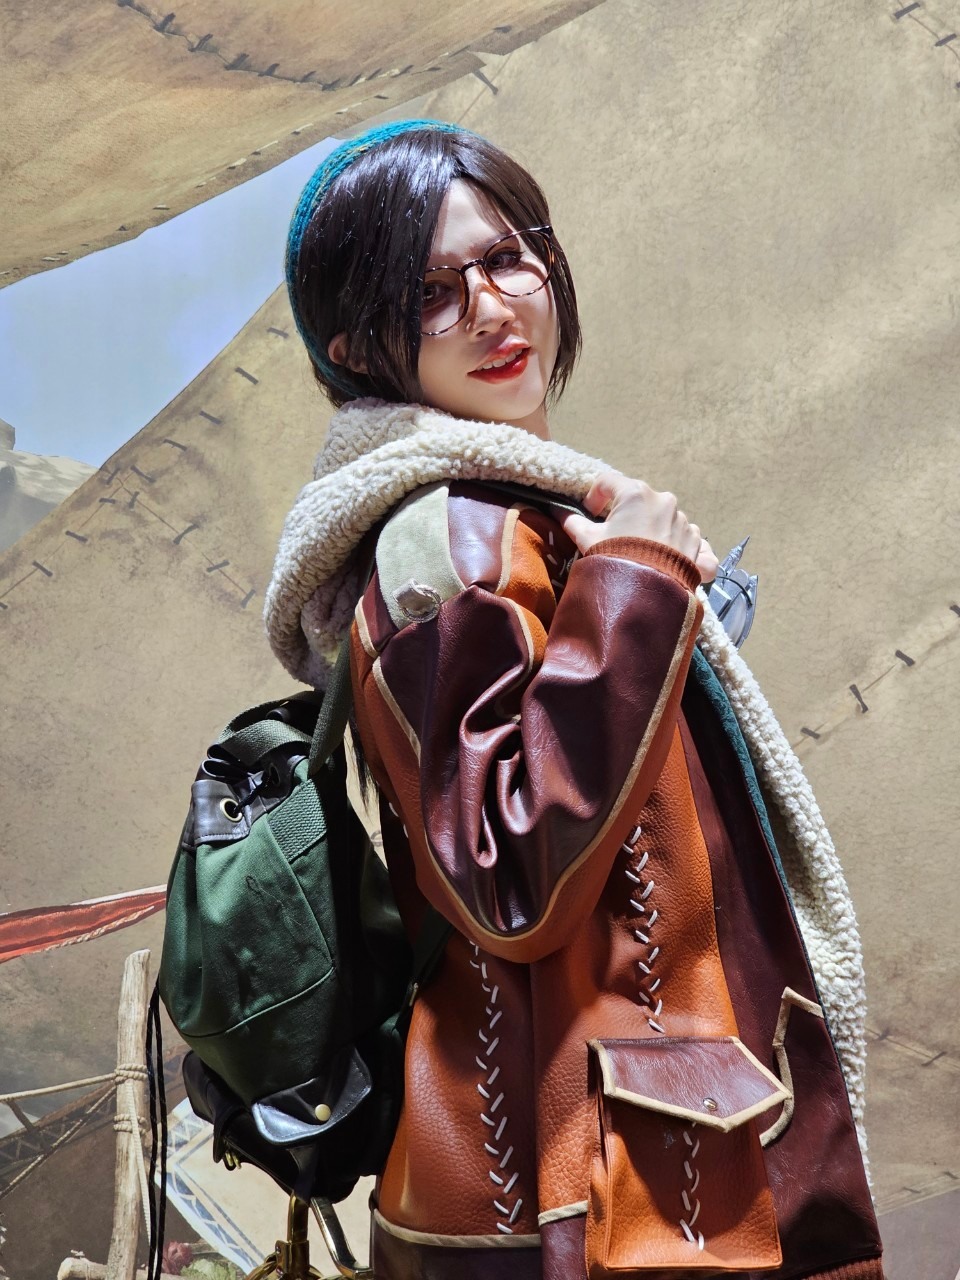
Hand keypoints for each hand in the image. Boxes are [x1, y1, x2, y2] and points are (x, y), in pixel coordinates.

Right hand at [559, 471, 718, 584]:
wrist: (645, 595)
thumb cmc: (614, 560)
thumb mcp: (587, 540)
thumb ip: (573, 522)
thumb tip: (559, 512)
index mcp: (636, 494)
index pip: (609, 482)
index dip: (595, 496)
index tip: (591, 513)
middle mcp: (664, 502)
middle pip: (641, 502)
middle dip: (629, 516)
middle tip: (616, 538)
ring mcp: (684, 523)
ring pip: (666, 520)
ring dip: (655, 532)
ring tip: (643, 555)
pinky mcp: (697, 545)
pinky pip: (689, 541)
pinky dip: (681, 548)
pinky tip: (671, 561)